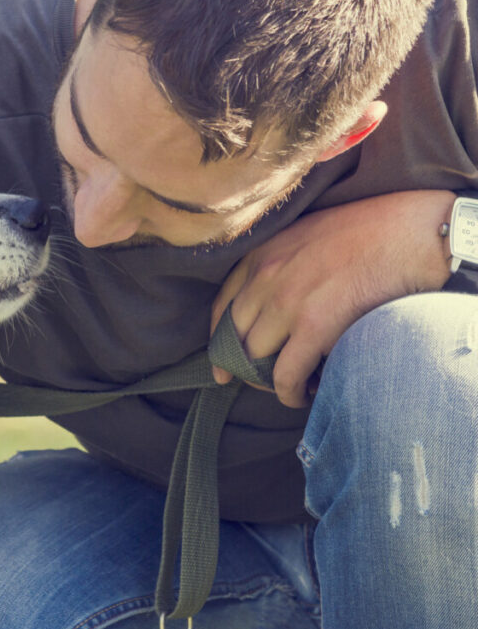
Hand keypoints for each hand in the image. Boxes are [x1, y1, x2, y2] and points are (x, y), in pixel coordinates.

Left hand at [210, 190, 454, 408]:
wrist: (411, 231)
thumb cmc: (369, 232)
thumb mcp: (306, 237)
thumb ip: (282, 266)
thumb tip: (273, 309)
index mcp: (261, 254)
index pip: (222, 307)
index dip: (218, 342)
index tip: (220, 366)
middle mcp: (265, 277)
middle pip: (235, 337)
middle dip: (244, 367)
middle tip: (262, 383)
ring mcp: (287, 301)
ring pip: (256, 359)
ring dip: (269, 381)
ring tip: (291, 387)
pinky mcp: (315, 325)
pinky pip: (285, 375)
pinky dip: (289, 393)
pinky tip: (303, 396)